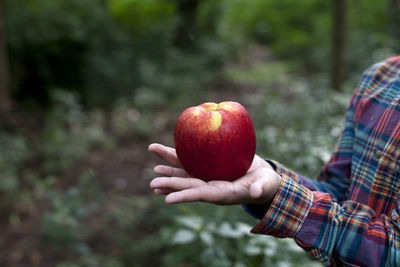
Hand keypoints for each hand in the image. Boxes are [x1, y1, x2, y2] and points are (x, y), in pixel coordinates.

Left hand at [148, 143, 280, 204]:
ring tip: (155, 171)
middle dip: (171, 184)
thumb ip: (261, 188)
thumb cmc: (266, 184)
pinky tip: (165, 159)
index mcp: (224, 194)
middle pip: (189, 185)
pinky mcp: (209, 168)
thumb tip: (257, 192)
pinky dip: (178, 160)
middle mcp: (212, 187)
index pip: (202, 195)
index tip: (168, 200)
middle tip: (153, 183)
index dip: (185, 196)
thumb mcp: (266, 185)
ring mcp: (209, 178)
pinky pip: (191, 163)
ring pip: (187, 174)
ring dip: (170, 172)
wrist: (261, 179)